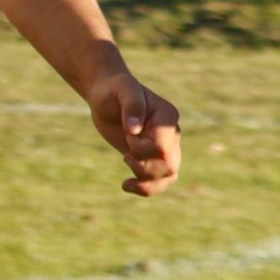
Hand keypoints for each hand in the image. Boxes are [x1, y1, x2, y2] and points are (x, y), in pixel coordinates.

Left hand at [85, 72, 181, 195]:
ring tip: (126, 182)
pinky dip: (148, 188)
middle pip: (169, 165)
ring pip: (169, 176)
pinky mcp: (154, 156)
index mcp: (167, 117)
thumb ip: (132, 106)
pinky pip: (162, 180)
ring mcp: (165, 146)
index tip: (127, 135)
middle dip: (144, 168)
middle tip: (125, 155)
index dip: (141, 148)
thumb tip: (134, 130)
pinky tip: (126, 185)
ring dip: (147, 183)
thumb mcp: (121, 91)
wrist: (108, 95)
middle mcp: (171, 134)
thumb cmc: (114, 90)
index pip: (161, 147)